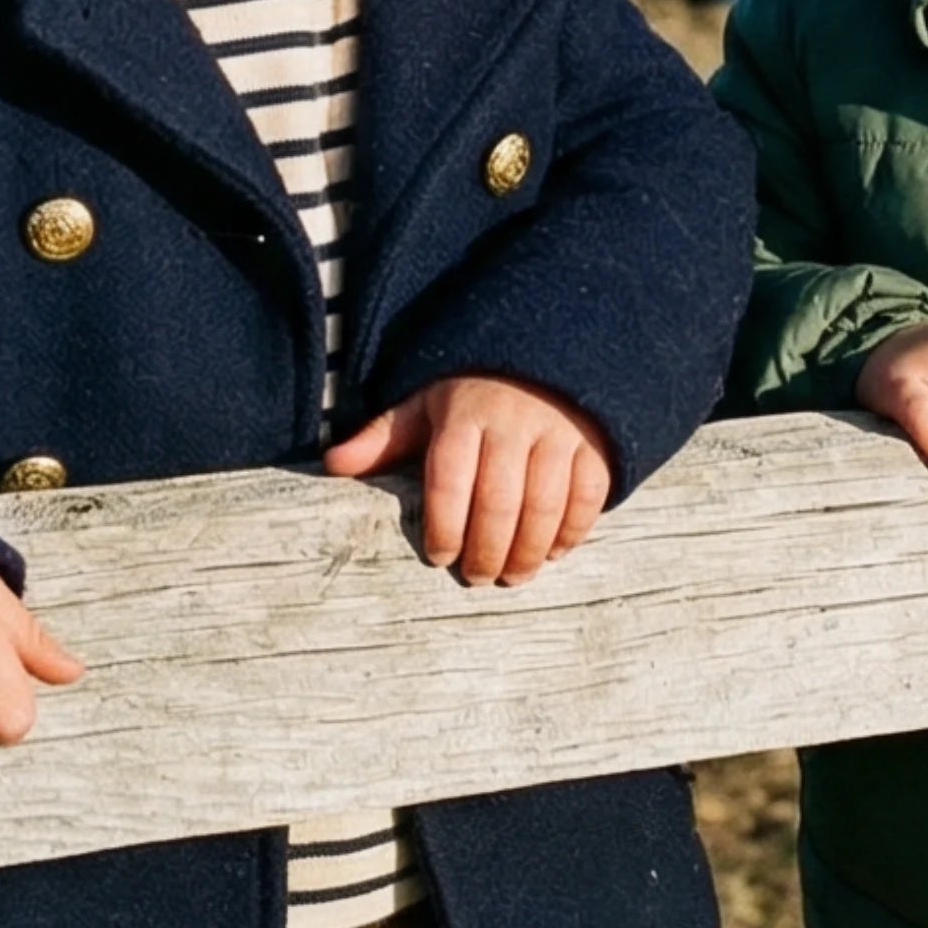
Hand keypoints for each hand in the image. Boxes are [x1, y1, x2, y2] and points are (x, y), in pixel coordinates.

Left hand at [324, 376, 614, 587]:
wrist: (546, 348)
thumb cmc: (474, 392)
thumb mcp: (426, 406)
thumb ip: (384, 438)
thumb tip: (333, 465)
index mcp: (464, 413)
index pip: (450, 479)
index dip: (444, 526)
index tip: (440, 556)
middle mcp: (513, 421)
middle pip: (499, 501)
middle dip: (486, 550)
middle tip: (476, 578)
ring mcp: (558, 431)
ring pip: (545, 504)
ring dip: (528, 550)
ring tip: (513, 576)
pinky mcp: (594, 443)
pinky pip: (587, 495)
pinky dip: (572, 531)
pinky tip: (553, 553)